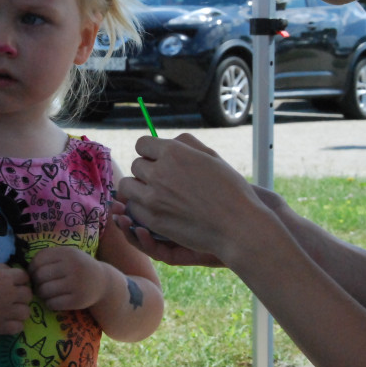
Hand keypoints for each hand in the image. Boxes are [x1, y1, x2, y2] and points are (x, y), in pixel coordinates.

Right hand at [0, 263, 31, 334]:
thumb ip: (2, 269)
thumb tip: (13, 272)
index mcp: (5, 278)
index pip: (25, 277)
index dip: (20, 279)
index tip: (14, 282)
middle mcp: (8, 295)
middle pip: (28, 295)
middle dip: (21, 294)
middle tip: (12, 296)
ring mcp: (5, 312)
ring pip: (26, 312)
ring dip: (21, 310)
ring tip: (11, 309)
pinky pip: (18, 328)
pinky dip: (16, 325)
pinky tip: (8, 321)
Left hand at [28, 246, 105, 310]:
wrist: (102, 283)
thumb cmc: (79, 267)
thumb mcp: (69, 255)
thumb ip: (51, 257)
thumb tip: (27, 269)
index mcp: (68, 253)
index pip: (39, 259)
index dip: (32, 268)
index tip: (33, 274)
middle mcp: (73, 267)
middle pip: (40, 276)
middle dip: (36, 282)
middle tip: (39, 285)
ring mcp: (76, 284)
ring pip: (45, 291)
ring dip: (41, 294)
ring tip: (46, 293)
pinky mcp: (77, 300)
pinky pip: (53, 304)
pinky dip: (49, 303)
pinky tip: (54, 300)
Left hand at [118, 133, 267, 258]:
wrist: (237, 225)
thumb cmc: (230, 190)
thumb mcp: (212, 157)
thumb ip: (187, 145)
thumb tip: (170, 140)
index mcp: (174, 152)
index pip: (142, 144)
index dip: (150, 152)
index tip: (158, 160)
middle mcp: (160, 171)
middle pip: (136, 165)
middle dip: (146, 170)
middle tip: (162, 181)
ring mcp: (154, 197)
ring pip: (128, 186)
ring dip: (138, 188)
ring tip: (154, 194)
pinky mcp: (153, 219)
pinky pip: (133, 208)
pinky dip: (141, 208)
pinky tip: (156, 209)